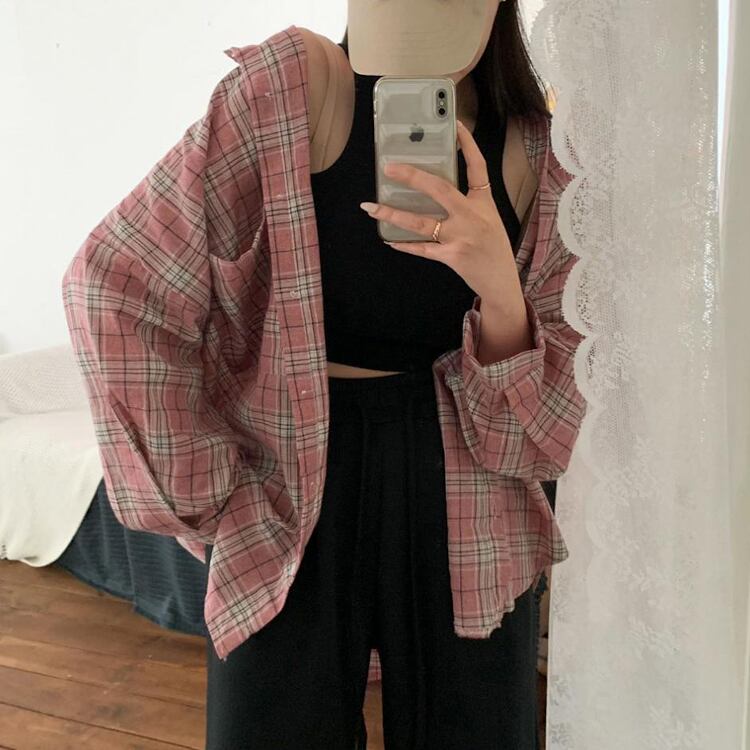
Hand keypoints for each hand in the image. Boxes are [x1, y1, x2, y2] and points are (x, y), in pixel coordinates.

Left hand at [359, 119, 518, 305]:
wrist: (501, 281)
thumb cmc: (493, 248)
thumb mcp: (488, 218)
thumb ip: (467, 203)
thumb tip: (431, 189)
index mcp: (483, 202)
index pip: (477, 166)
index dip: (467, 144)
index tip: (455, 124)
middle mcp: (472, 216)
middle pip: (439, 189)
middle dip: (412, 177)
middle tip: (389, 168)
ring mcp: (461, 237)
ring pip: (421, 221)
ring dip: (392, 214)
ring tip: (370, 208)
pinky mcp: (451, 257)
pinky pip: (421, 248)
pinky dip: (403, 243)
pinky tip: (388, 238)